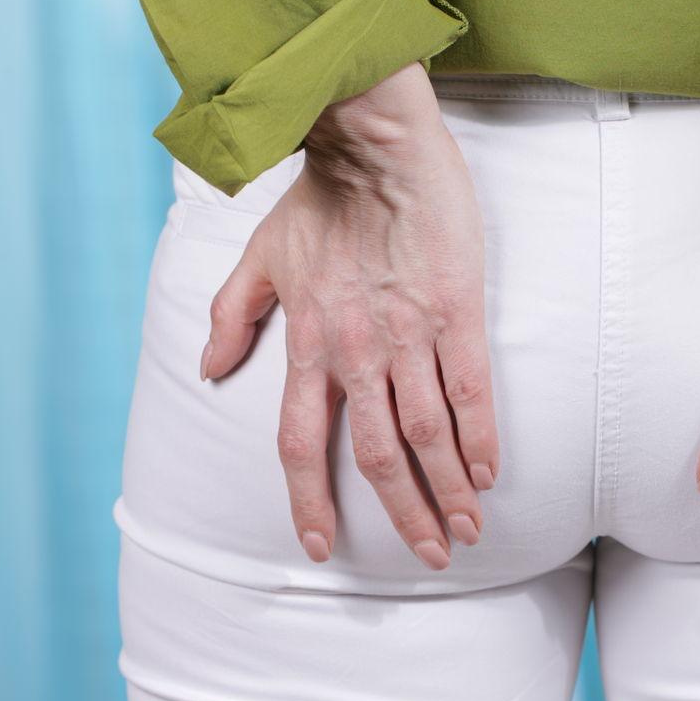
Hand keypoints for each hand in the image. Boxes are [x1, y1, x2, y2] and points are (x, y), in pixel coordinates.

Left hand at [201, 62, 499, 570]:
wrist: (375, 144)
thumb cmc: (321, 197)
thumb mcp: (259, 256)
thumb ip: (232, 315)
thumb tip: (209, 371)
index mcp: (309, 343)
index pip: (301, 443)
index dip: (310, 500)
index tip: (321, 545)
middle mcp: (356, 351)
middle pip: (376, 455)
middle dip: (403, 514)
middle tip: (430, 556)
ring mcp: (409, 334)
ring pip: (427, 432)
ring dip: (448, 489)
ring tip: (466, 529)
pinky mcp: (456, 311)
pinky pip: (470, 388)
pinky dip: (480, 437)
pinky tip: (490, 473)